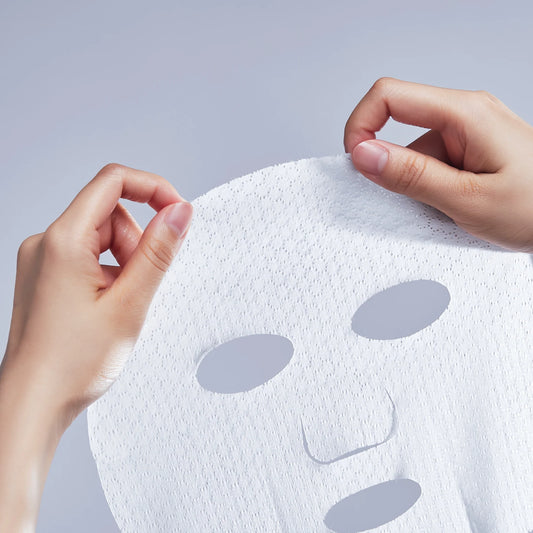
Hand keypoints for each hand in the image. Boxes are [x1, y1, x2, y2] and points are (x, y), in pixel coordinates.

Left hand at [0, 163, 192, 531]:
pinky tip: (106, 307)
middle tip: (140, 286)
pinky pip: (88, 256)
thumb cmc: (74, 362)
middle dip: (137, 242)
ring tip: (120, 304)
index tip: (178, 213)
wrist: (34, 403)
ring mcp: (42, 259)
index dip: (153, 188)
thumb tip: (180, 212)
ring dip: (124, 262)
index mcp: (63, 241)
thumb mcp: (130, 303)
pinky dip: (109, 273)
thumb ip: (159, 252)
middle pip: (110, 214)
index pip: (113, 181)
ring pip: (101, 237)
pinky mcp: (45, 275)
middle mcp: (45, 242)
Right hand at [344, 77, 532, 252]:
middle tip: (400, 202)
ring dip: (412, 185)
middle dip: (388, 166)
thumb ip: (412, 176)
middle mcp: (464, 116)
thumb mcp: (468, 200)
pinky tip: (449, 211)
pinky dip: (427, 190)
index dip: (361, 125)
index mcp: (465, 114)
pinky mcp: (469, 153)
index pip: (389, 96)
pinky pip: (430, 165)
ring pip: (413, 153)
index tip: (356, 163)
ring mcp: (467, 135)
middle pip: (398, 126)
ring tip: (442, 214)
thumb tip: (363, 154)